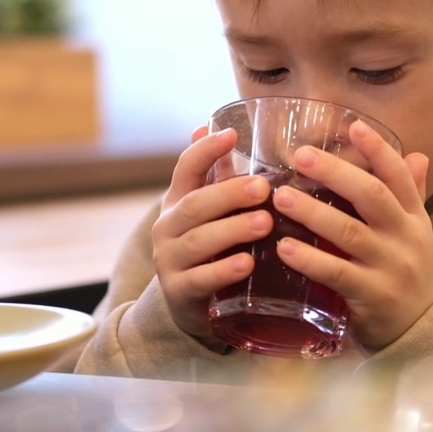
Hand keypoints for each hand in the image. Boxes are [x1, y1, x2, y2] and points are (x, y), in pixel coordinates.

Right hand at [150, 126, 273, 346]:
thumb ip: (218, 176)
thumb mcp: (211, 212)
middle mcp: (167, 228)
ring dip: (232, 230)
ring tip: (265, 223)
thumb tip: (223, 128)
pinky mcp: (179, 292)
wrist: (188, 304)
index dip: (205, 150)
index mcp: (178, 201)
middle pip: (194, 205)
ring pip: (198, 241)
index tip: (232, 134)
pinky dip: (223, 271)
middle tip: (263, 188)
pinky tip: (247, 264)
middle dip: (229, 194)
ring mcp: (170, 260)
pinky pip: (200, 280)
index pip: (185, 168)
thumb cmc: (209, 247)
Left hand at [271, 119, 432, 350]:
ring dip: (313, 213)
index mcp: (413, 217)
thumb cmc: (405, 275)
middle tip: (299, 154)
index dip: (378, 150)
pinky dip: (311, 259)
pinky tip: (284, 248)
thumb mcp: (415, 233)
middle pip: (372, 196)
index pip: (399, 176)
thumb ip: (412, 194)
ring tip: (281, 196)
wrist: (420, 333)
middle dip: (336, 172)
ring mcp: (390, 267)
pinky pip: (337, 274)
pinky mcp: (372, 296)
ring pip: (350, 232)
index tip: (354, 126)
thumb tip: (418, 153)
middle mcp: (405, 237)